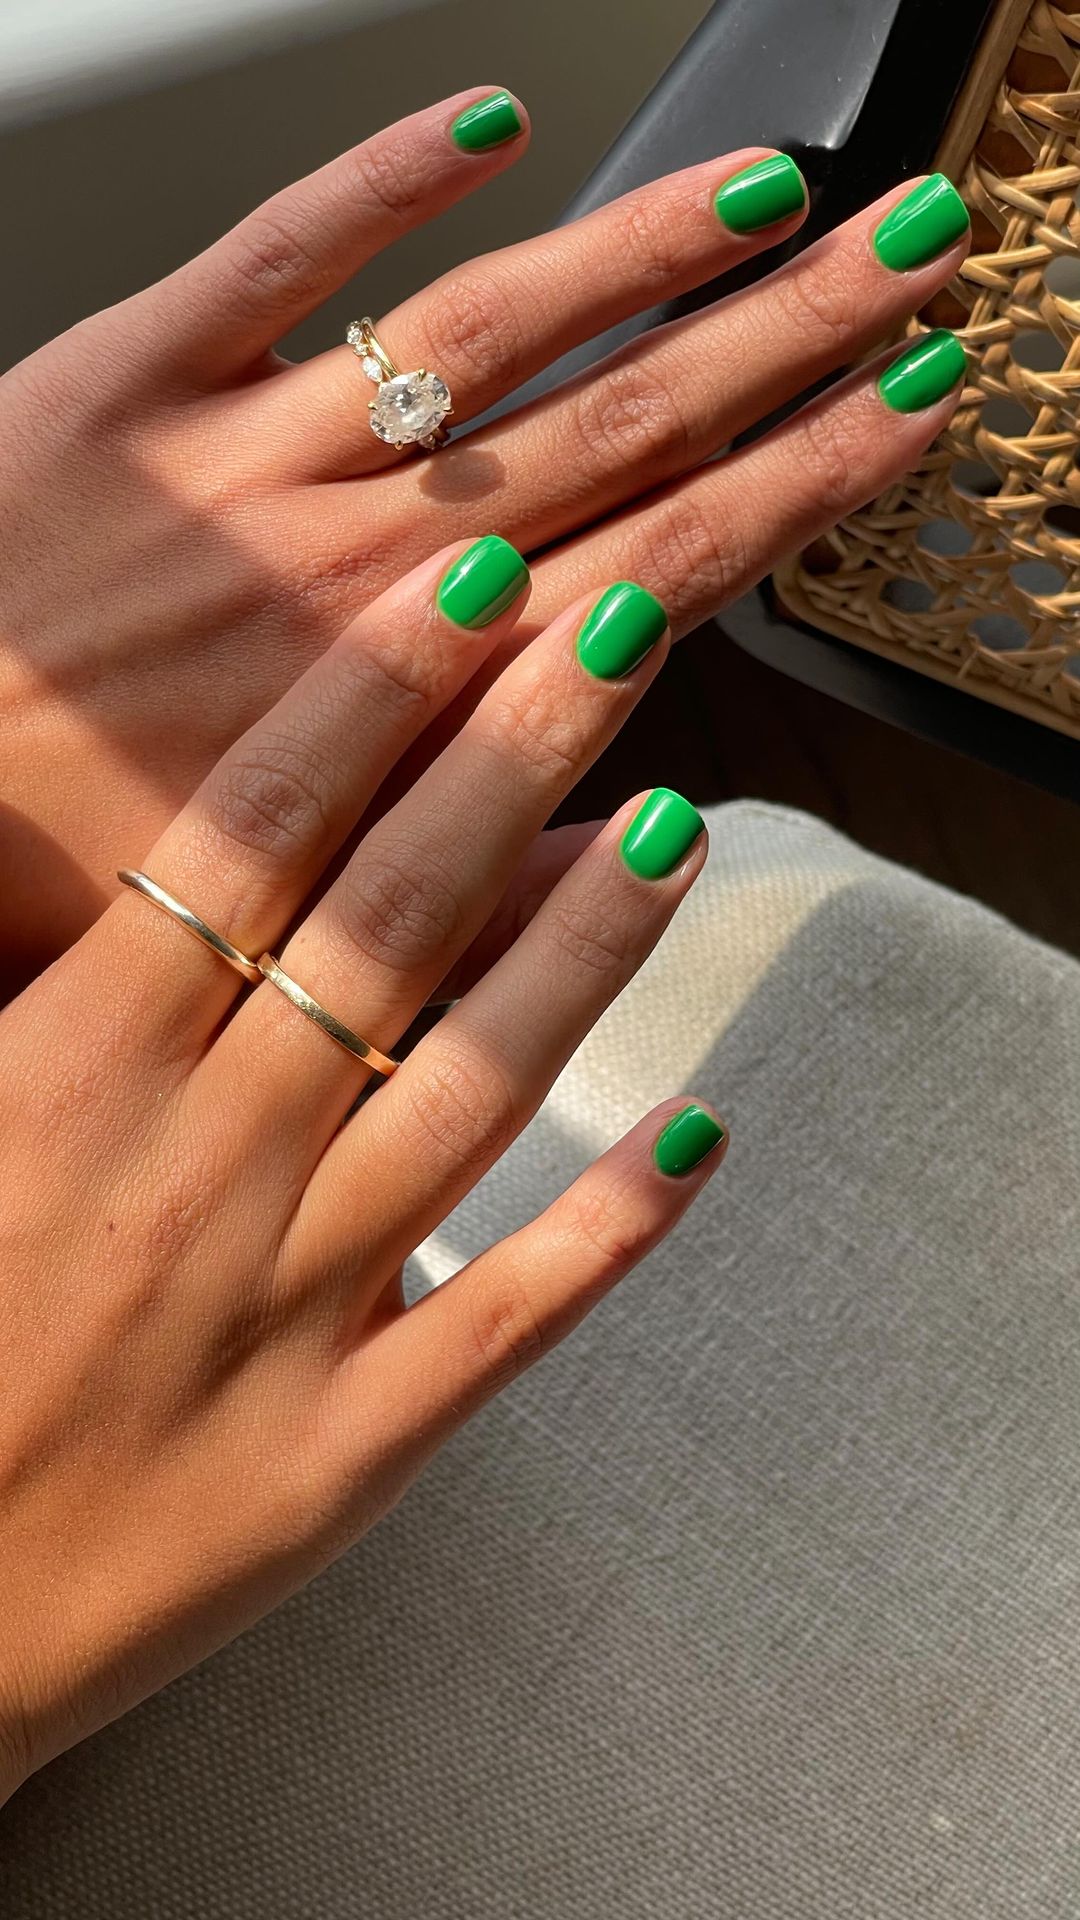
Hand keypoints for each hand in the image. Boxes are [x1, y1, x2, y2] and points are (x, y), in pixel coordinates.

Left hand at [0, 89, 969, 988]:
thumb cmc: (71, 874)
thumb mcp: (309, 933)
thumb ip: (479, 892)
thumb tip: (620, 841)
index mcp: (420, 692)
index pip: (668, 557)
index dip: (807, 478)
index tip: (905, 415)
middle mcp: (364, 558)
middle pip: (623, 420)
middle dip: (786, 339)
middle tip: (909, 262)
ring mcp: (251, 457)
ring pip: (489, 328)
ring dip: (641, 249)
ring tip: (769, 192)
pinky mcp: (127, 384)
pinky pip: (275, 254)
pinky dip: (379, 178)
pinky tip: (485, 121)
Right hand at [0, 540, 732, 1795]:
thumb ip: (8, 972)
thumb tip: (82, 845)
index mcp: (71, 1070)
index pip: (250, 836)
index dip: (374, 697)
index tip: (474, 584)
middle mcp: (199, 1161)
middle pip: (386, 919)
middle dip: (514, 757)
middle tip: (629, 629)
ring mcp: (288, 1306)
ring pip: (470, 1086)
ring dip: (585, 949)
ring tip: (677, 829)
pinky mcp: (348, 1447)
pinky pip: (504, 1317)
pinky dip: (606, 1229)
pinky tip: (701, 1139)